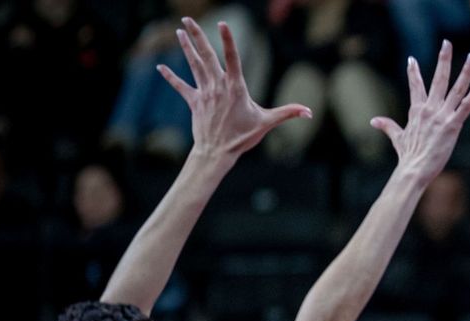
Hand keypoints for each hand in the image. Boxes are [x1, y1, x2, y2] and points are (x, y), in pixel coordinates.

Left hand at [159, 18, 311, 159]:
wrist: (217, 152)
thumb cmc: (242, 138)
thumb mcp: (267, 124)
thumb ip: (287, 113)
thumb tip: (310, 112)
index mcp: (235, 88)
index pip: (232, 58)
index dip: (228, 40)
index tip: (222, 23)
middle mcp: (218, 86)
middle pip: (206, 55)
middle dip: (197, 35)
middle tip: (188, 19)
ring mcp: (204, 93)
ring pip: (194, 65)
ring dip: (186, 47)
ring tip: (179, 31)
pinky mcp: (194, 102)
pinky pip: (180, 86)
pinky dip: (170, 77)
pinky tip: (159, 67)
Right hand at [370, 41, 469, 184]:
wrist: (414, 169)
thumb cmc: (407, 156)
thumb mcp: (397, 138)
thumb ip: (387, 126)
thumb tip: (373, 120)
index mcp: (417, 110)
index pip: (416, 86)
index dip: (414, 72)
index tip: (412, 59)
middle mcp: (430, 109)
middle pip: (438, 78)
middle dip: (443, 59)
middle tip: (447, 43)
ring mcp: (442, 115)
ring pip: (456, 88)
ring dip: (465, 71)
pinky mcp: (453, 125)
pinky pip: (466, 105)